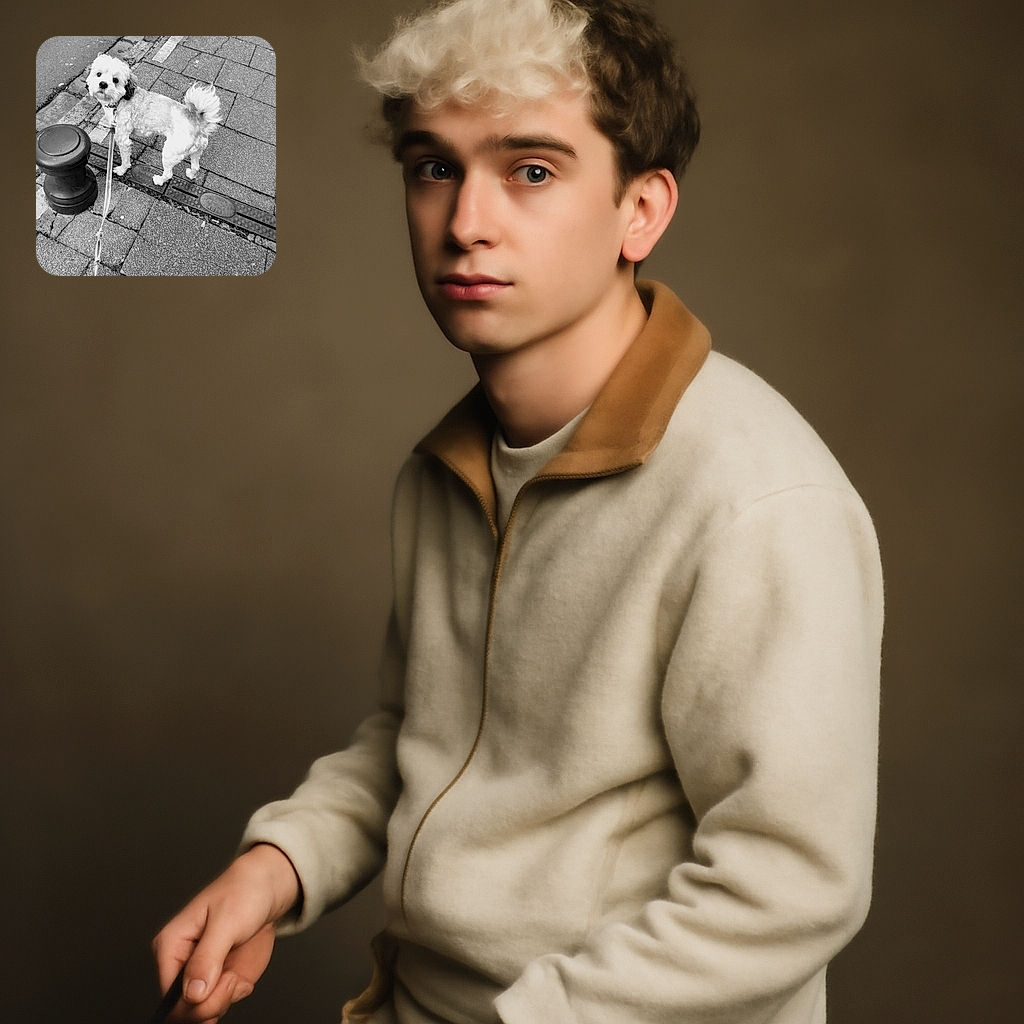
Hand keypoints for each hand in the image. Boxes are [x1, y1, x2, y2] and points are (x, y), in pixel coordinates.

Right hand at [152, 843, 300, 1022]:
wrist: (268, 890)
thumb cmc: (243, 893)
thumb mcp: (227, 922)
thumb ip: (207, 958)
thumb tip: (191, 994)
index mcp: (170, 947)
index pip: (169, 996)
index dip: (198, 1001)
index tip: (227, 981)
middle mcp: (180, 965)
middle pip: (183, 1010)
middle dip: (214, 1002)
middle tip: (235, 980)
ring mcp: (199, 975)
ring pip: (201, 1013)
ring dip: (226, 1000)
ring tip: (239, 975)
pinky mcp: (216, 981)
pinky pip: (219, 1006)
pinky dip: (235, 997)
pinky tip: (242, 978)